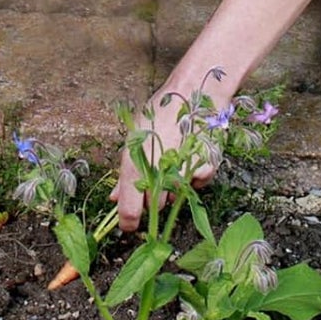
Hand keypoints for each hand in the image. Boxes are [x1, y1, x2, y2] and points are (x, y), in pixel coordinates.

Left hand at [110, 87, 218, 232]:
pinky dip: (192, 174)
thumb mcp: (134, 138)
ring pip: (174, 196)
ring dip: (171, 185)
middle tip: (155, 173)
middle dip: (152, 196)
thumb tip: (115, 197)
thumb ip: (125, 173)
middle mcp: (159, 175)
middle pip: (155, 206)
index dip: (129, 221)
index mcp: (136, 166)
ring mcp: (183, 174)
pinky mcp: (205, 171)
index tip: (129, 225)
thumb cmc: (159, 112)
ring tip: (172, 157)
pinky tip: (189, 154)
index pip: (130, 211)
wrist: (193, 94)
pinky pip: (195, 184)